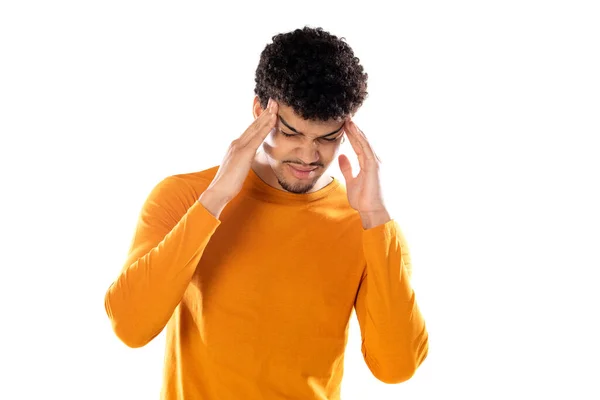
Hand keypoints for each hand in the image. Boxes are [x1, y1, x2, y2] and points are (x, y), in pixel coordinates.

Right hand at [200, 98, 277, 215]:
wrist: (219, 190)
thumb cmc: (228, 183)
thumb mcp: (238, 167)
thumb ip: (243, 159)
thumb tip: (249, 157)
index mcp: (235, 146)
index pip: (250, 130)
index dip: (259, 119)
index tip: (267, 110)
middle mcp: (236, 143)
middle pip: (253, 125)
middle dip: (264, 112)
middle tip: (273, 101)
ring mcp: (239, 146)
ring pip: (256, 128)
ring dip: (267, 116)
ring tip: (275, 105)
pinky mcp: (244, 153)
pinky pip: (257, 137)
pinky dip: (266, 127)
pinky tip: (273, 120)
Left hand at [338, 120, 390, 228]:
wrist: (373, 212)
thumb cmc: (364, 199)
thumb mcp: (351, 181)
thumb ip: (347, 168)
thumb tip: (342, 156)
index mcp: (368, 164)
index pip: (358, 145)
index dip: (351, 134)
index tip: (343, 124)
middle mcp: (373, 161)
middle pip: (362, 141)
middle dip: (353, 129)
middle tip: (345, 116)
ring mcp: (375, 163)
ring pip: (364, 142)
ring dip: (356, 130)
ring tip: (347, 119)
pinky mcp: (374, 166)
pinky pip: (365, 149)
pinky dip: (360, 139)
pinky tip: (353, 130)